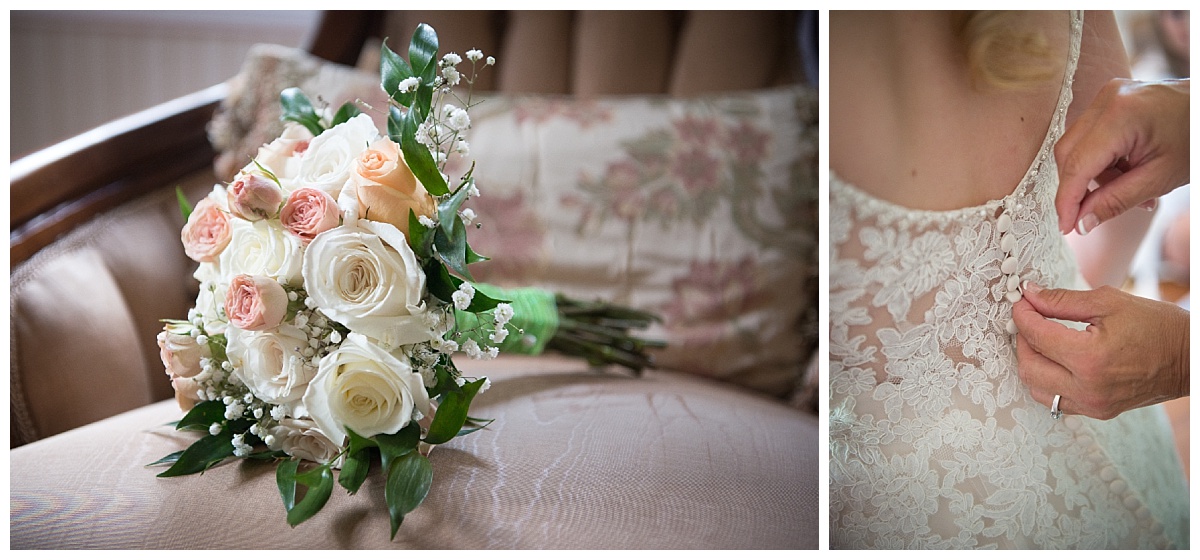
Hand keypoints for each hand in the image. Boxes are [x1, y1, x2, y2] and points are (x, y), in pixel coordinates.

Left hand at [1011, 282, 1188, 419]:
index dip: (1022, 315)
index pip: (1036, 336)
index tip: (1021, 302)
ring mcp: (1092, 405)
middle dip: (1021, 339)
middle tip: (1029, 319)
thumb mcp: (1109, 302)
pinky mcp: (1098, 412)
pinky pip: (1057, 400)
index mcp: (1090, 358)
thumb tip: (1028, 294)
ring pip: (1037, 388)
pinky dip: (1047, 380)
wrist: (1192, 359)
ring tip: (1040, 340)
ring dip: (1031, 362)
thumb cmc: (1158, 326)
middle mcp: (1087, 387)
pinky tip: (1054, 360)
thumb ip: (1062, 300)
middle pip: (1028, 366)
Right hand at [1055, 78, 1188, 234]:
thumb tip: (1081, 223)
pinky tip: (1124, 171)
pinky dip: (1099, 160)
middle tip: (1090, 214)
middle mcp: (1106, 100)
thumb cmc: (1195, 141)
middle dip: (1077, 188)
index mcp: (1121, 116)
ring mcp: (1106, 97)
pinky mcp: (1109, 100)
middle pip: (1068, 153)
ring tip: (1125, 189)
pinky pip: (1089, 136)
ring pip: (1076, 146)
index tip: (1066, 226)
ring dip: (1092, 175)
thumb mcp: (1160, 178)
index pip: (1077, 164)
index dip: (1067, 199)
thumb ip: (1116, 201)